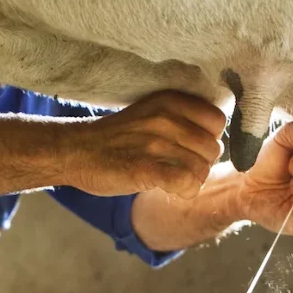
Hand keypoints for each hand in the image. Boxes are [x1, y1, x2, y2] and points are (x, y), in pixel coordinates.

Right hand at [63, 90, 226, 198]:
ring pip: (202, 168)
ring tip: (172, 179)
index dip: (209, 139)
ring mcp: (155, 143)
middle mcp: (165, 118)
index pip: (217, 121)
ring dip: (192, 181)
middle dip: (201, 163)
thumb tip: (216, 139)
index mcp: (170, 100)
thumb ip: (182, 119)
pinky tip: (170, 189)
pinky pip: (187, 182)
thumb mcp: (150, 113)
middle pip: (213, 148)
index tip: (191, 148)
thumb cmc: (116, 138)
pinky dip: (185, 191)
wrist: (75, 151)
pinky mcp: (145, 168)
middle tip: (179, 168)